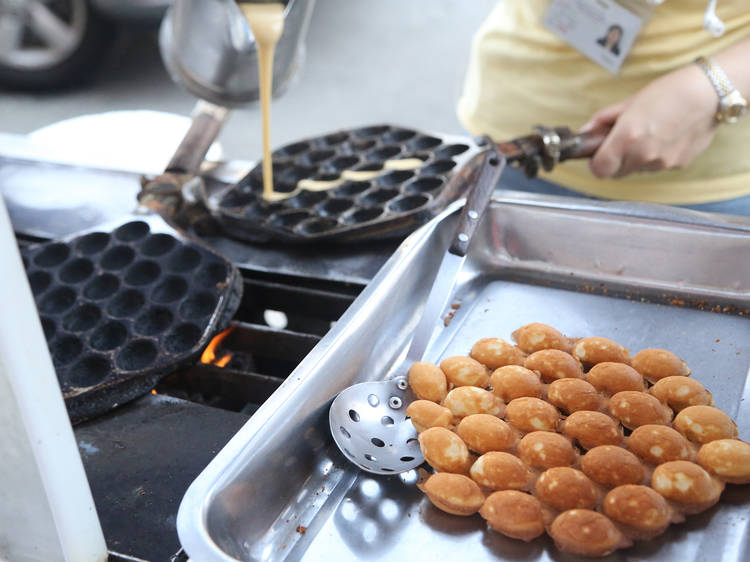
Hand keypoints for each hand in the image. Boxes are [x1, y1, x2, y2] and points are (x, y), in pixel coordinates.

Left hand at [581, 63, 718, 177]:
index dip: (596, 164)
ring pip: (638, 170)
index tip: (598, 156)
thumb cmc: (669, 92)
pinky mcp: (678, 165)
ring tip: (651, 134)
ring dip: (637, 158)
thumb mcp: (629, 103)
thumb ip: (603, 120)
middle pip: (617, 172)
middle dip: (615, 160)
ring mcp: (661, 163)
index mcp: (626, 138)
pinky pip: (658, 166)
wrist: (709, 93)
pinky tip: (667, 137)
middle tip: (624, 142)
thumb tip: (585, 131)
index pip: (599, 170)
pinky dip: (657, 157)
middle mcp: (643, 155)